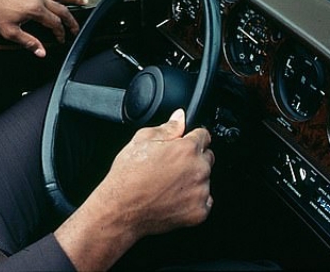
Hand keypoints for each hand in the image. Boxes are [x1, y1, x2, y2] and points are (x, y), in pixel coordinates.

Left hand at [0, 0, 87, 56]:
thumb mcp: (9, 32)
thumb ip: (28, 42)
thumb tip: (41, 51)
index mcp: (35, 9)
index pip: (55, 23)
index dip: (61, 33)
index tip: (61, 39)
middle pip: (62, 8)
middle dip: (71, 20)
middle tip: (76, 27)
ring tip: (82, 0)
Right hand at [55, 109, 213, 269]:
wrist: (121, 209)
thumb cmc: (128, 176)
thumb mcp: (141, 140)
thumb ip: (167, 127)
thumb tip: (180, 117)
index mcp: (187, 149)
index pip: (204, 135)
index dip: (192, 138)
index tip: (184, 144)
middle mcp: (198, 170)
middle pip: (207, 157)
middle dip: (193, 159)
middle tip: (171, 167)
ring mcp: (200, 193)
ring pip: (205, 180)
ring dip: (193, 180)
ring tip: (169, 184)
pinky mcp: (199, 212)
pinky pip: (204, 202)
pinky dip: (193, 200)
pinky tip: (173, 198)